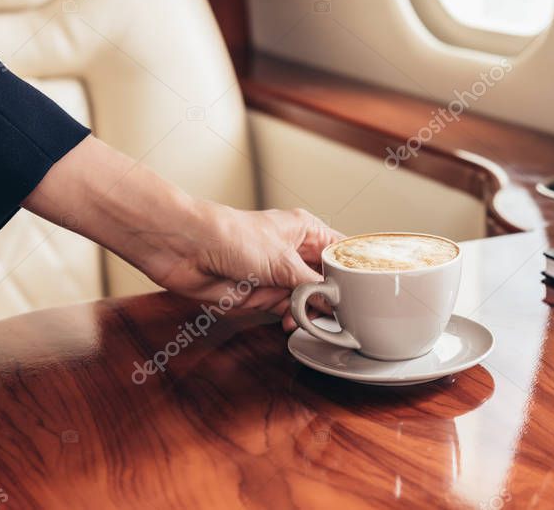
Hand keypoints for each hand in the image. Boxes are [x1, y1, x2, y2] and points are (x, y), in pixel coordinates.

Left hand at [151, 204, 343, 329]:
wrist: (186, 250)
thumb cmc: (231, 237)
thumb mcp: (283, 261)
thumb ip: (313, 285)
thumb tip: (335, 302)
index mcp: (306, 231)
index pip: (341, 251)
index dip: (353, 272)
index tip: (366, 292)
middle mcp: (293, 252)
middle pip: (326, 281)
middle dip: (329, 299)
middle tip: (338, 314)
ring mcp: (277, 274)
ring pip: (306, 300)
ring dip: (305, 311)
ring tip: (303, 316)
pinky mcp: (259, 293)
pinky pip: (283, 311)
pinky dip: (286, 318)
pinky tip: (287, 322)